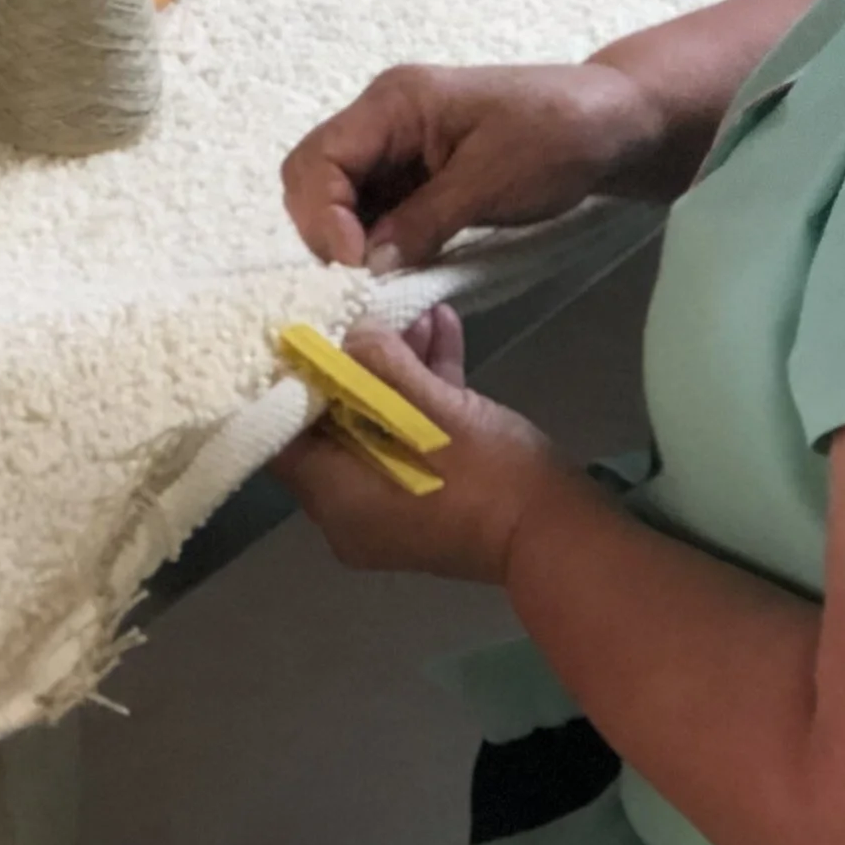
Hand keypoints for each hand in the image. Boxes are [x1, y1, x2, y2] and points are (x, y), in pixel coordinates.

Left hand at [274, 306, 579, 584]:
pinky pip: (412, 439)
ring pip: (378, 425)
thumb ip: (381, 365)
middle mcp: (353, 511)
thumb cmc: (489, 476)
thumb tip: (348, 333)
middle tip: (367, 310)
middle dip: (354, 362)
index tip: (301, 332)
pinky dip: (424, 395)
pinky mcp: (432, 494)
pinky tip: (444, 330)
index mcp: (337, 499)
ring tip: (416, 310)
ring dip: (397, 370)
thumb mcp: (432, 410)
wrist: (560, 535)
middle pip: (333, 425)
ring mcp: (393, 505)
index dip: (289, 383)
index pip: (283, 438)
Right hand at [281, 59, 655, 272]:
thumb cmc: (557, 138)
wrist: (614, 123)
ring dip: (344, 237)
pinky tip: (392, 266)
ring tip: (373, 279)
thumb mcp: (491, 182)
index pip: (319, 158)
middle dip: (322, 227)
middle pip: (313, 173)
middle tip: (356, 278)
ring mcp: (398, 144)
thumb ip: (423, 221)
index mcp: (394, 103)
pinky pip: (371, 204)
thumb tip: (369, 265)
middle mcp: (384, 117)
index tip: (355, 265)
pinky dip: (371, 237)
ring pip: (337, 193)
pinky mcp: (416, 170)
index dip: (322, 215)